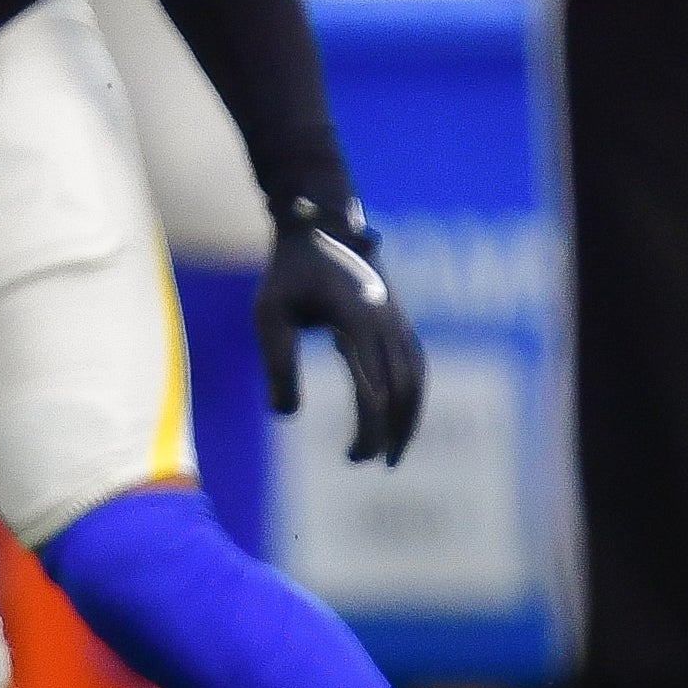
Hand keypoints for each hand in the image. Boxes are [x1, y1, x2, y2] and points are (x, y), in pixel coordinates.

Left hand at [258, 195, 427, 467]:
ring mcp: (397, 319)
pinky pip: (415, 365)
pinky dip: (411, 396)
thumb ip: (278, 363)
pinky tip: (397, 419)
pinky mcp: (397, 319)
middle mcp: (387, 320)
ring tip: (391, 454)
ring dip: (409, 418)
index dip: (371, 427)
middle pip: (404, 388)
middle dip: (392, 431)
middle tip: (367, 462)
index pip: (375, 387)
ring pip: (417, 378)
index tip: (353, 456)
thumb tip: (285, 416)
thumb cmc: (289, 271)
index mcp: (358, 318)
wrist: (319, 225)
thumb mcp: (270, 314)